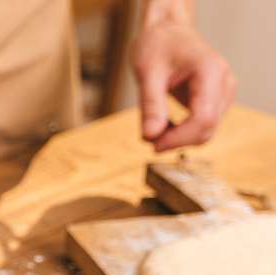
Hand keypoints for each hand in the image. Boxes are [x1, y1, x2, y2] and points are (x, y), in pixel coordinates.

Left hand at [132, 7, 235, 150]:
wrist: (168, 32)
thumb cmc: (158, 45)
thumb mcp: (147, 73)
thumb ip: (150, 105)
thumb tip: (150, 138)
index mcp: (211, 71)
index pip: (204, 118)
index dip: (179, 138)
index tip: (153, 144)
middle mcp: (224, 82)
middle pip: (207, 128)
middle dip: (177, 140)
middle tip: (147, 138)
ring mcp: (224, 92)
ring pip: (206, 130)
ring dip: (179, 137)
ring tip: (152, 126)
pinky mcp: (217, 99)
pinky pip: (202, 124)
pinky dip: (182, 131)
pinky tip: (163, 124)